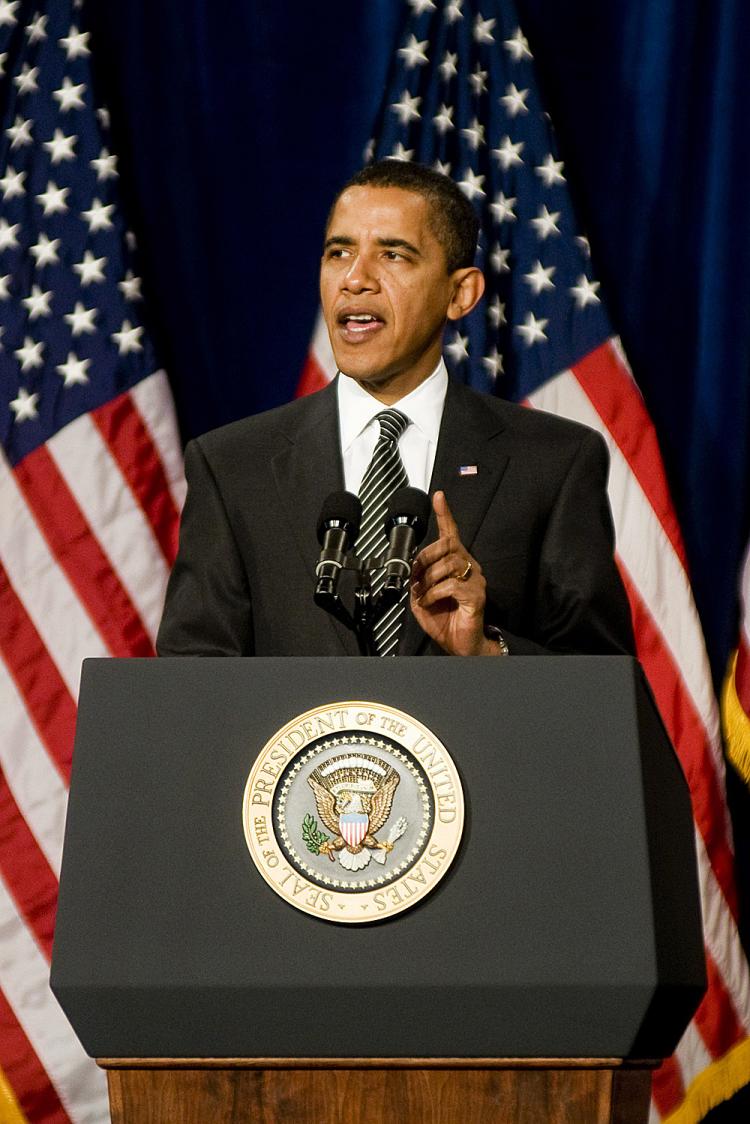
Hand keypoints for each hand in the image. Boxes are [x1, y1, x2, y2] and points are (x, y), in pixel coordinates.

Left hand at [409, 491, 499, 655]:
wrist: (461, 644)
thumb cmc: (446, 620)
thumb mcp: (422, 598)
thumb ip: (416, 581)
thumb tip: (409, 569)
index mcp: (456, 563)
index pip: (451, 533)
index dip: (444, 514)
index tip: (438, 496)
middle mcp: (468, 566)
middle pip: (446, 545)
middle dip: (425, 558)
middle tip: (416, 577)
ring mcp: (475, 580)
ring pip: (447, 564)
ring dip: (428, 580)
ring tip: (424, 595)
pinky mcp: (476, 595)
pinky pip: (451, 585)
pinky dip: (434, 593)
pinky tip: (431, 601)